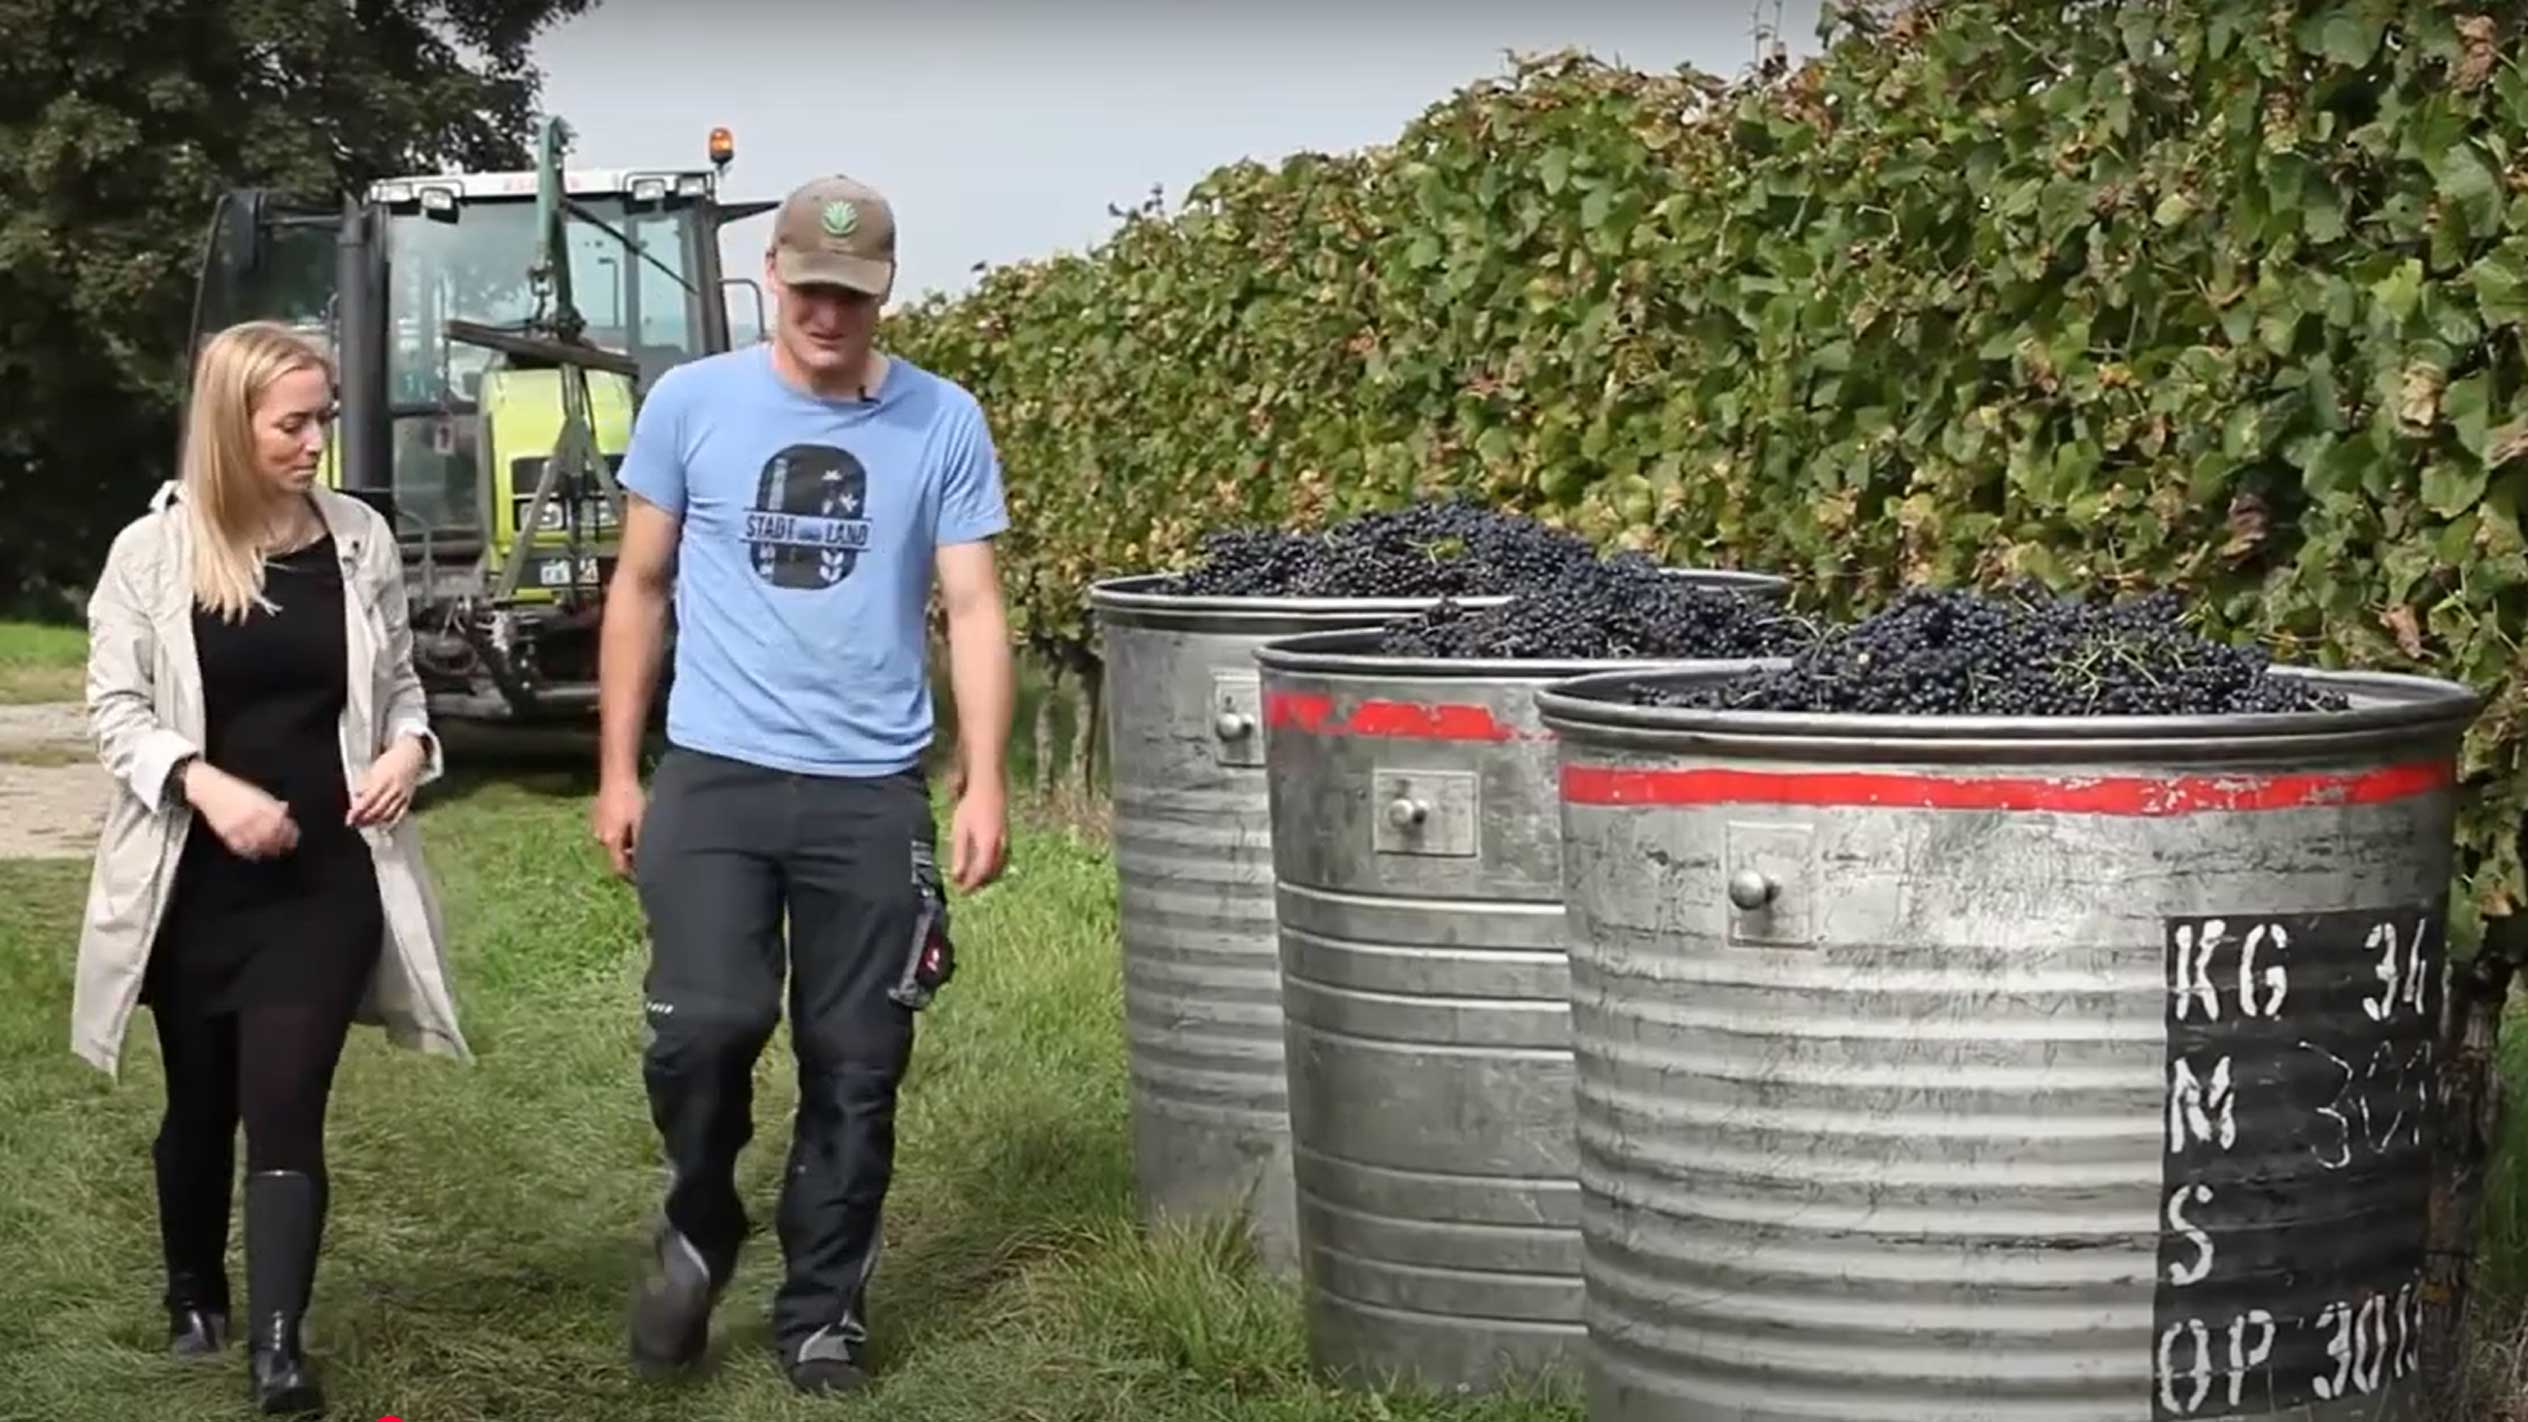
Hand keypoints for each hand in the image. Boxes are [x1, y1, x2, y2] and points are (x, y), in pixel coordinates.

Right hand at [184, 763, 298, 859]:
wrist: (210, 789)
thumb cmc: (235, 790)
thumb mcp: (258, 793)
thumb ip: (272, 803)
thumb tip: (285, 809)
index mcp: (262, 805)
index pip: (281, 823)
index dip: (290, 833)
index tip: (294, 838)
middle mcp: (252, 816)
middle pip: (272, 835)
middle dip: (281, 843)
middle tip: (286, 848)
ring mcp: (239, 826)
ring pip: (259, 844)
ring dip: (268, 850)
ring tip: (273, 852)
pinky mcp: (227, 833)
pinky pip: (241, 847)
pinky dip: (251, 852)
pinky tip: (256, 853)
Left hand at [347, 736, 425, 827]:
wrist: (411, 757)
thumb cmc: (390, 762)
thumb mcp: (375, 769)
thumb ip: (365, 783)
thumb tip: (356, 795)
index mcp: (383, 781)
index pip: (368, 800)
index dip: (357, 811)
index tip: (349, 819)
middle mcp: (393, 790)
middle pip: (377, 810)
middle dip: (363, 819)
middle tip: (353, 824)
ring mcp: (402, 796)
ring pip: (387, 814)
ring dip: (374, 822)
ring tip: (363, 825)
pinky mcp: (408, 800)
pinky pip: (400, 814)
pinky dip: (391, 823)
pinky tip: (383, 828)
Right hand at [591, 775, 646, 878]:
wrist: (617, 777)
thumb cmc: (631, 799)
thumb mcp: (640, 822)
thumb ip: (639, 845)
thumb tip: (641, 864)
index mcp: (611, 841)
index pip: (619, 867)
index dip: (631, 874)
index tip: (643, 873)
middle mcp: (600, 837)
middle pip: (615, 855)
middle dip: (629, 856)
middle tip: (644, 847)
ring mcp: (596, 827)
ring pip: (612, 843)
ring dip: (623, 843)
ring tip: (637, 830)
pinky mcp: (596, 818)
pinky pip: (608, 832)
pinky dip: (618, 832)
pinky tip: (627, 820)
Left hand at [947, 780, 1006, 893]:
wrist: (989, 786)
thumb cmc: (971, 806)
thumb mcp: (960, 830)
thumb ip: (959, 855)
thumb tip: (957, 877)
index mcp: (988, 846)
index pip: (981, 874)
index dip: (970, 885)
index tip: (960, 891)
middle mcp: (1000, 846)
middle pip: (992, 874)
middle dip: (978, 883)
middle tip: (964, 887)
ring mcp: (1006, 841)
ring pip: (999, 867)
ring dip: (986, 876)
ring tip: (973, 878)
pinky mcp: (1007, 836)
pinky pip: (1003, 859)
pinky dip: (993, 867)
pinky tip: (985, 864)